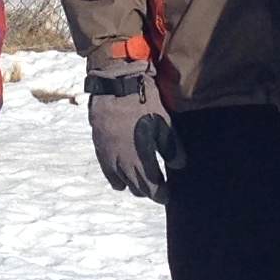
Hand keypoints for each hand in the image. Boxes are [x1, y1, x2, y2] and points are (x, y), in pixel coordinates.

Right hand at [86, 59, 183, 200]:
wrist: (115, 83)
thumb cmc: (143, 101)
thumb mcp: (164, 122)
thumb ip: (171, 147)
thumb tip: (179, 165)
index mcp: (139, 157)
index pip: (151, 187)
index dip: (160, 194)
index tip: (167, 195)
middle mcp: (121, 161)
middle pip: (135, 187)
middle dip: (147, 190)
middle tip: (157, 189)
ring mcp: (108, 155)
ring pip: (120, 182)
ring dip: (131, 184)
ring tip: (141, 182)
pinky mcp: (99, 146)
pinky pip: (107, 170)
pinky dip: (116, 176)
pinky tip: (121, 176)